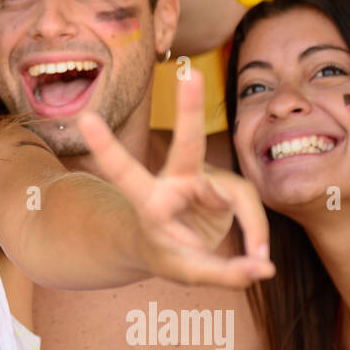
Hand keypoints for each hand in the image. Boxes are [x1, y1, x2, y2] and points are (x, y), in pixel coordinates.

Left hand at [79, 70, 274, 287]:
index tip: (85, 118)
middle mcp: (174, 180)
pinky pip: (249, 207)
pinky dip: (254, 233)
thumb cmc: (169, 254)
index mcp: (149, 200)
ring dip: (246, 229)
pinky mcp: (226, 184)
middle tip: (192, 74)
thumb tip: (264, 268)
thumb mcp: (186, 272)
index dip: (107, 147)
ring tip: (250, 259)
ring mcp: (201, 177)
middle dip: (190, 110)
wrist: (175, 246)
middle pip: (186, 146)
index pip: (124, 172)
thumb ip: (222, 274)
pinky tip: (254, 251)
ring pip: (235, 198)